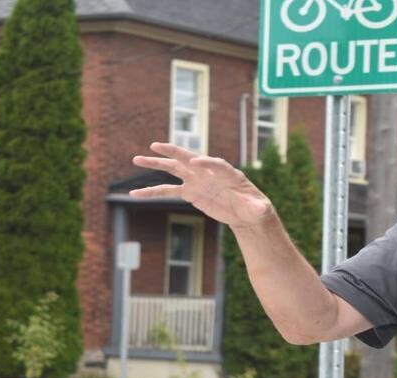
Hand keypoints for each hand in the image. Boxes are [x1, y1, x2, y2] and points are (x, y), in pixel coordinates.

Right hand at [130, 142, 272, 228]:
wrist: (245, 212)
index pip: (217, 164)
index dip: (207, 162)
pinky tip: (134, 194)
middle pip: (189, 158)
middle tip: (156, 145)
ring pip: (174, 169)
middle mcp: (209, 173)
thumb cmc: (255, 207)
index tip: (196, 161)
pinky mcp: (190, 192)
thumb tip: (262, 208)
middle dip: (174, 151)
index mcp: (228, 173)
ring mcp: (197, 181)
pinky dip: (152, 191)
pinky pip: (168, 190)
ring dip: (156, 164)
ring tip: (136, 159)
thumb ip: (258, 207)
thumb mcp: (259, 209)